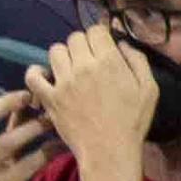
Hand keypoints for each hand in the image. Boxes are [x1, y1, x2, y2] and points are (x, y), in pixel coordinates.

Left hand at [26, 24, 159, 165]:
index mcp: (109, 61)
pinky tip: (44, 77)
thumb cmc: (132, 121)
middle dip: (81, 45)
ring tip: (68, 69)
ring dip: (62, 56)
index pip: (95, 30)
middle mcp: (84, 67)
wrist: (108, 149)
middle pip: (74, 38)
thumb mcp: (148, 88)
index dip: (98, 36)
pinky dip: (35, 73)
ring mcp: (63, 82)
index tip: (100, 48)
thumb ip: (137, 61)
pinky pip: (33, 76)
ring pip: (54, 50)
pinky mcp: (49, 98)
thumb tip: (121, 44)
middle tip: (86, 60)